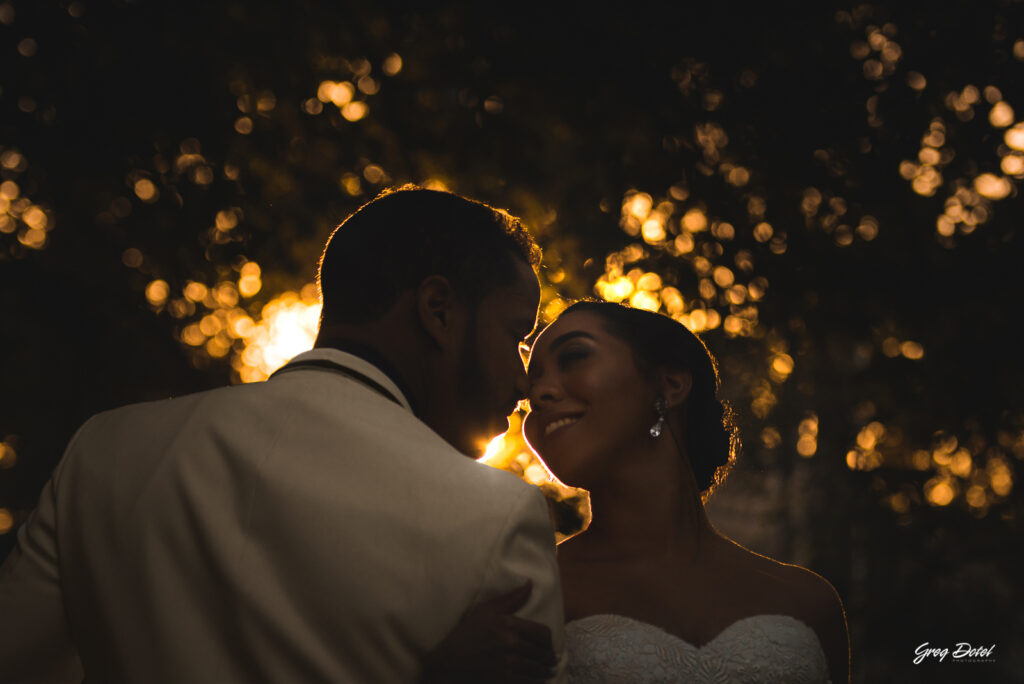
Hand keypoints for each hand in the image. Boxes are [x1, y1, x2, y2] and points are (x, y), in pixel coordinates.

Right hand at [420, 580, 556, 683]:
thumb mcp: (485, 611)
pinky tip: (534, 680)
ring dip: (544, 671)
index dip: (548, 641)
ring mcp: (509, 666)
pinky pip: (529, 682)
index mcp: (509, 625)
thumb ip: (511, 599)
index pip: (543, 633)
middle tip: (549, 660)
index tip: (547, 645)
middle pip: (543, 654)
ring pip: (539, 670)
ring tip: (545, 671)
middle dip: (548, 658)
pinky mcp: (505, 680)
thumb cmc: (466, 634)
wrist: (448, 662)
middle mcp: (512, 645)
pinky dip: (535, 681)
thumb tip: (530, 583)